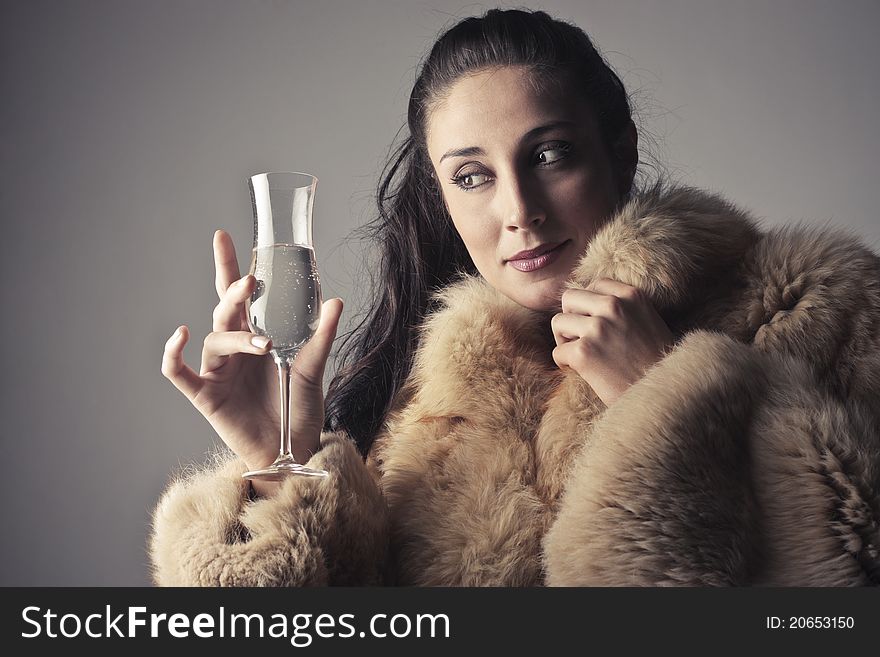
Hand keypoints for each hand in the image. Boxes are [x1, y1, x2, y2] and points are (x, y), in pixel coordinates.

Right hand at [161, 230, 342, 490]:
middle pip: (224, 308)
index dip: (228, 265)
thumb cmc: (299, 408)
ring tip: (263, 344)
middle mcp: (234, 349)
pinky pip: (177, 372)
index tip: (224, 236)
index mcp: (256, 335)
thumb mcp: (313, 368)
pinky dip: (172, 354)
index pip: (238, 295)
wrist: (292, 449)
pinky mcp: (207, 395)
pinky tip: (180, 335)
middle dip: (234, 291)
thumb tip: (335, 300)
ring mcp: (218, 370)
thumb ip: (320, 336)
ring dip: (236, 336)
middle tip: (251, 280)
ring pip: (215, 338)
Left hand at [551, 278, 674, 406]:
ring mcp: (597, 328)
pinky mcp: (583, 352)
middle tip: (580, 338)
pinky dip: (565, 364)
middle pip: (569, 298)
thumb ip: (624, 308)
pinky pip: (558, 352)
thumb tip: (591, 303)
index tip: (595, 323)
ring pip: (558, 322)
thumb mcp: (648, 321)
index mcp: (631, 295)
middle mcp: (613, 306)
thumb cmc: (656, 363)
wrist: (664, 395)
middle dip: (571, 318)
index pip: (595, 285)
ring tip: (581, 355)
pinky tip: (581, 372)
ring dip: (564, 340)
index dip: (589, 305)